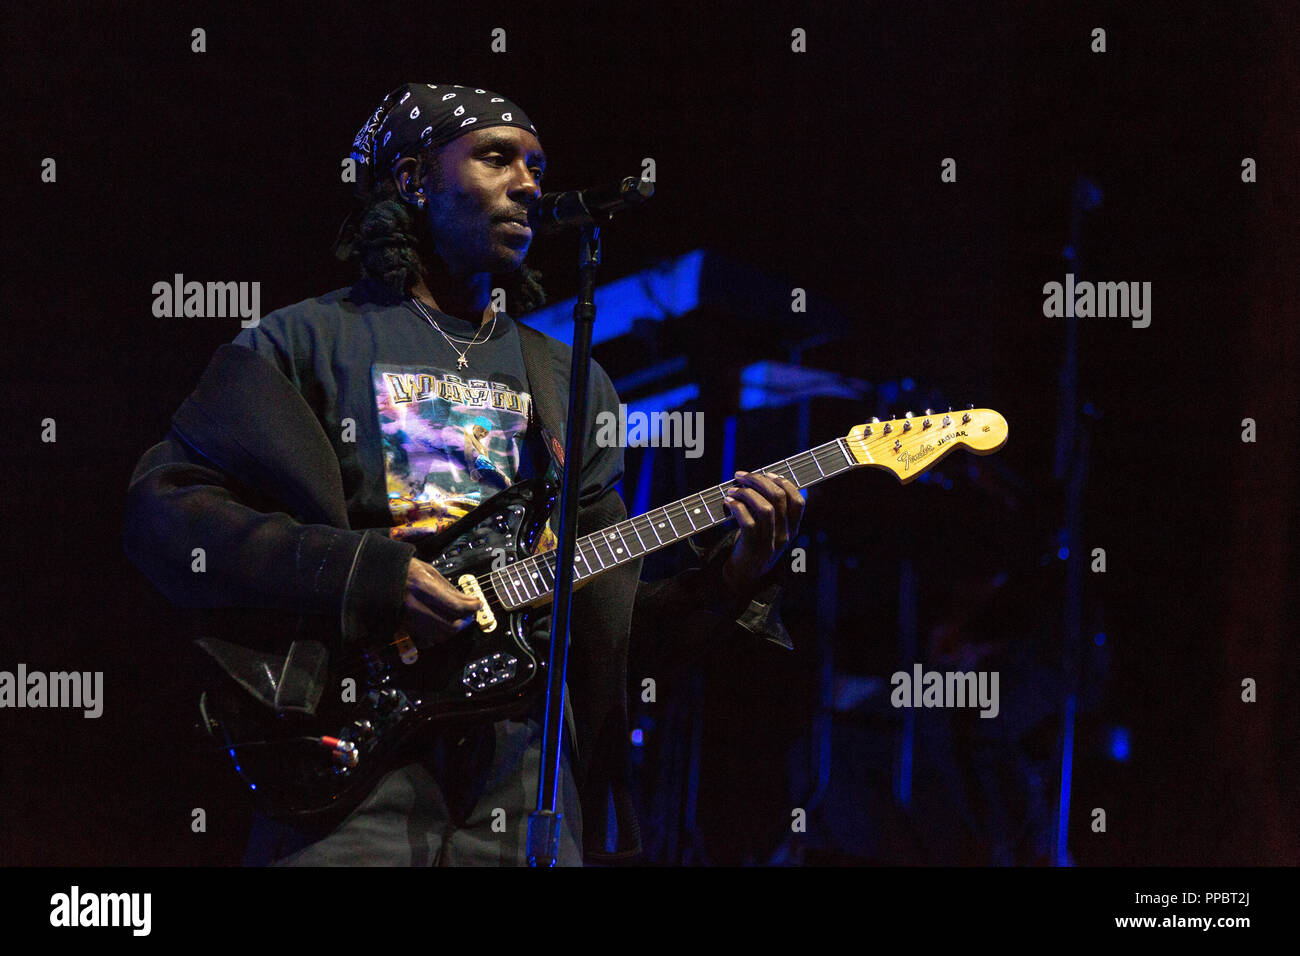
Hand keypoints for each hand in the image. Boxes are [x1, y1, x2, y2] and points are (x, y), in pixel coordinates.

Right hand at [401, 557, 482, 643]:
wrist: (377, 576)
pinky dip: (437, 636)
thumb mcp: (429, 571)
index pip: (455, 606)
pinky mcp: (404, 626)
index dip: (471, 607)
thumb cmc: (404, 569)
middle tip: (470, 614)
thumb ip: (448, 588)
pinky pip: (425, 640)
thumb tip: (467, 601)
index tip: (477, 603)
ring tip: (458, 619)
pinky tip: (440, 626)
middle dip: (464, 622)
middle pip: (450, 626)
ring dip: (453, 630)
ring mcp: (408, 619)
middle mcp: (415, 606)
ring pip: (439, 636)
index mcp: (422, 587)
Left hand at [721, 471, 805, 595]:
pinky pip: (748, 523)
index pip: (798, 501)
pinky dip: (737, 507)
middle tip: (741, 476)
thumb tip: (755, 480)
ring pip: (765, 508)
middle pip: (779, 498)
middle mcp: (785, 535)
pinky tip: (728, 502)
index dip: (784, 483)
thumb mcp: (769, 530)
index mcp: (793, 529)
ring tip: (732, 489)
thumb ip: (769, 509)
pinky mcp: (753, 549)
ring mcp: (770, 543)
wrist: (743, 577)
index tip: (767, 474)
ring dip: (747, 493)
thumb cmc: (754, 546)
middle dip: (759, 480)